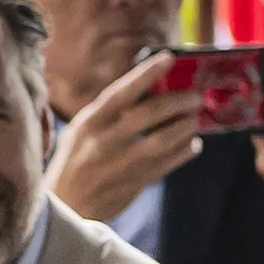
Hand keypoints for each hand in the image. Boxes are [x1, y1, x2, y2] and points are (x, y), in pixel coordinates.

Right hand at [47, 54, 202, 230]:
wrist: (67, 206)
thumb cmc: (74, 162)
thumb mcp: (80, 131)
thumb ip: (108, 113)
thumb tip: (146, 89)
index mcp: (89, 122)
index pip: (120, 91)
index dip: (146, 72)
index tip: (169, 57)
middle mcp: (104, 140)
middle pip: (149, 113)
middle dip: (179, 101)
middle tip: (196, 95)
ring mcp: (121, 162)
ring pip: (164, 138)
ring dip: (186, 126)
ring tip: (196, 118)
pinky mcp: (136, 181)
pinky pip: (169, 162)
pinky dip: (185, 150)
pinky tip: (192, 143)